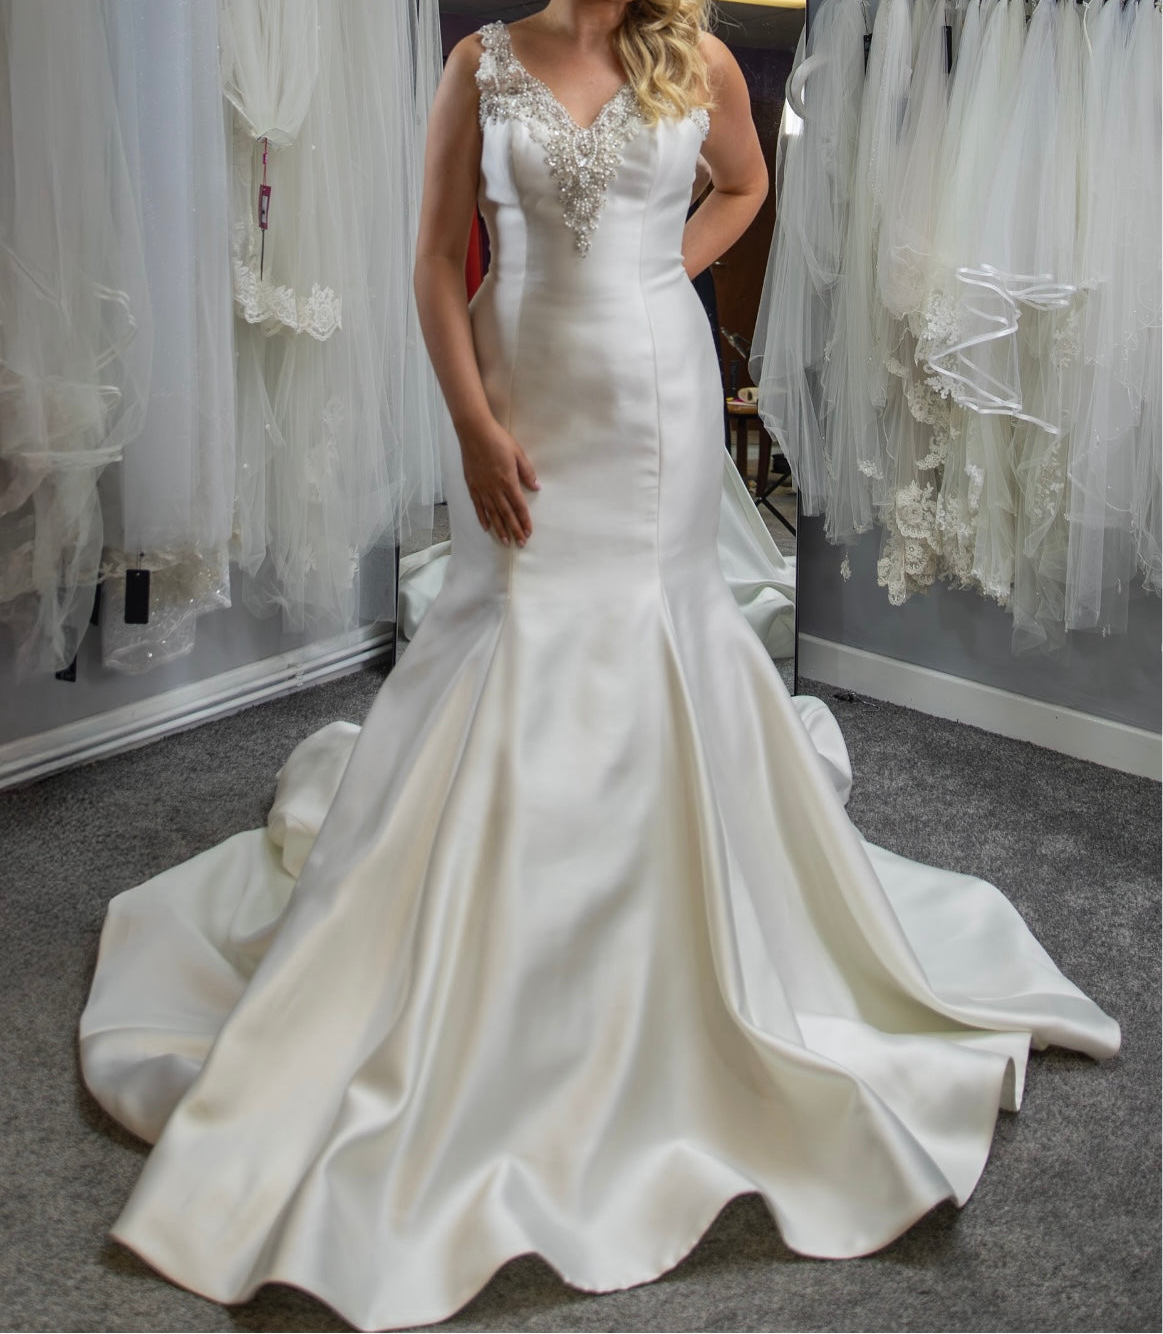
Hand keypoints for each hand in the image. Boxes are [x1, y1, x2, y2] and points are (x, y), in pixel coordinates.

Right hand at [459, 419, 539, 546]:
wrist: (474, 431)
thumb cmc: (498, 439)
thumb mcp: (518, 454)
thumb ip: (527, 472)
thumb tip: (537, 487)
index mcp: (508, 481)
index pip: (519, 506)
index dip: (524, 521)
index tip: (529, 532)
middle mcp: (495, 488)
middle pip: (506, 514)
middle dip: (514, 530)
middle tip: (520, 543)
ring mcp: (482, 488)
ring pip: (492, 514)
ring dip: (500, 528)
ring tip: (505, 541)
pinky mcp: (472, 485)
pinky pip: (478, 506)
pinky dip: (483, 518)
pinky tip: (487, 527)